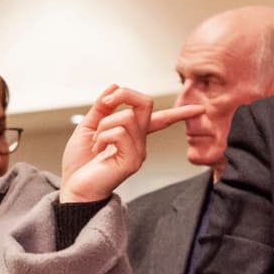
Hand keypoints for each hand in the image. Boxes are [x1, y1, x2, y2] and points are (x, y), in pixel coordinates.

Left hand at [60, 86, 201, 202]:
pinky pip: (119, 132)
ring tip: (96, 143)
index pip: (161, 119)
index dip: (180, 113)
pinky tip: (98, 150)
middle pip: (146, 104)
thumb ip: (102, 107)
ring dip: (103, 125)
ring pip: (126, 117)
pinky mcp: (133, 161)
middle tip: (106, 103)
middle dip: (124, 94)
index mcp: (132, 134)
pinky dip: (102, 137)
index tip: (199, 109)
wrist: (74, 188)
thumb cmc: (81, 164)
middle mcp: (140, 142)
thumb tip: (114, 86)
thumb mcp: (89, 127)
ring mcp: (138, 151)